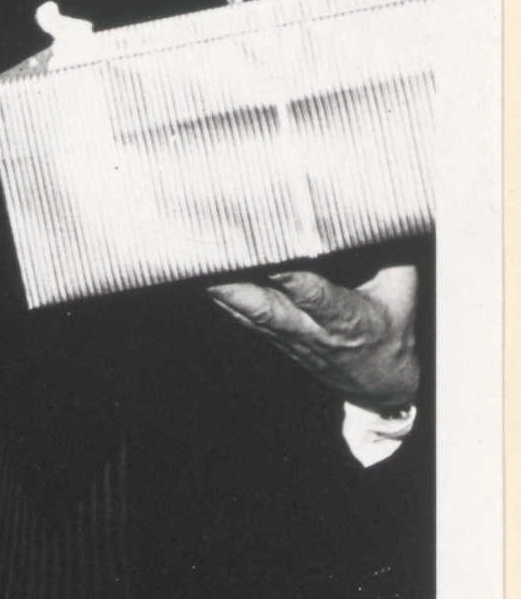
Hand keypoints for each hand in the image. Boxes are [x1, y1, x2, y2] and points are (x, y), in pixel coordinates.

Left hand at [207, 263, 418, 411]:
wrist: (379, 384)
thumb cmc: (393, 329)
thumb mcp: (404, 292)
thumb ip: (393, 254)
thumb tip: (385, 214)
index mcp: (347, 320)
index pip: (316, 298)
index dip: (292, 280)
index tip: (272, 260)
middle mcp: (311, 331)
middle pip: (266, 311)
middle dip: (237, 288)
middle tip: (211, 261)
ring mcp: (288, 337)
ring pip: (247, 313)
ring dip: (221, 289)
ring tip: (194, 260)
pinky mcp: (274, 337)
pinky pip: (243, 316)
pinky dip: (223, 296)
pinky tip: (198, 274)